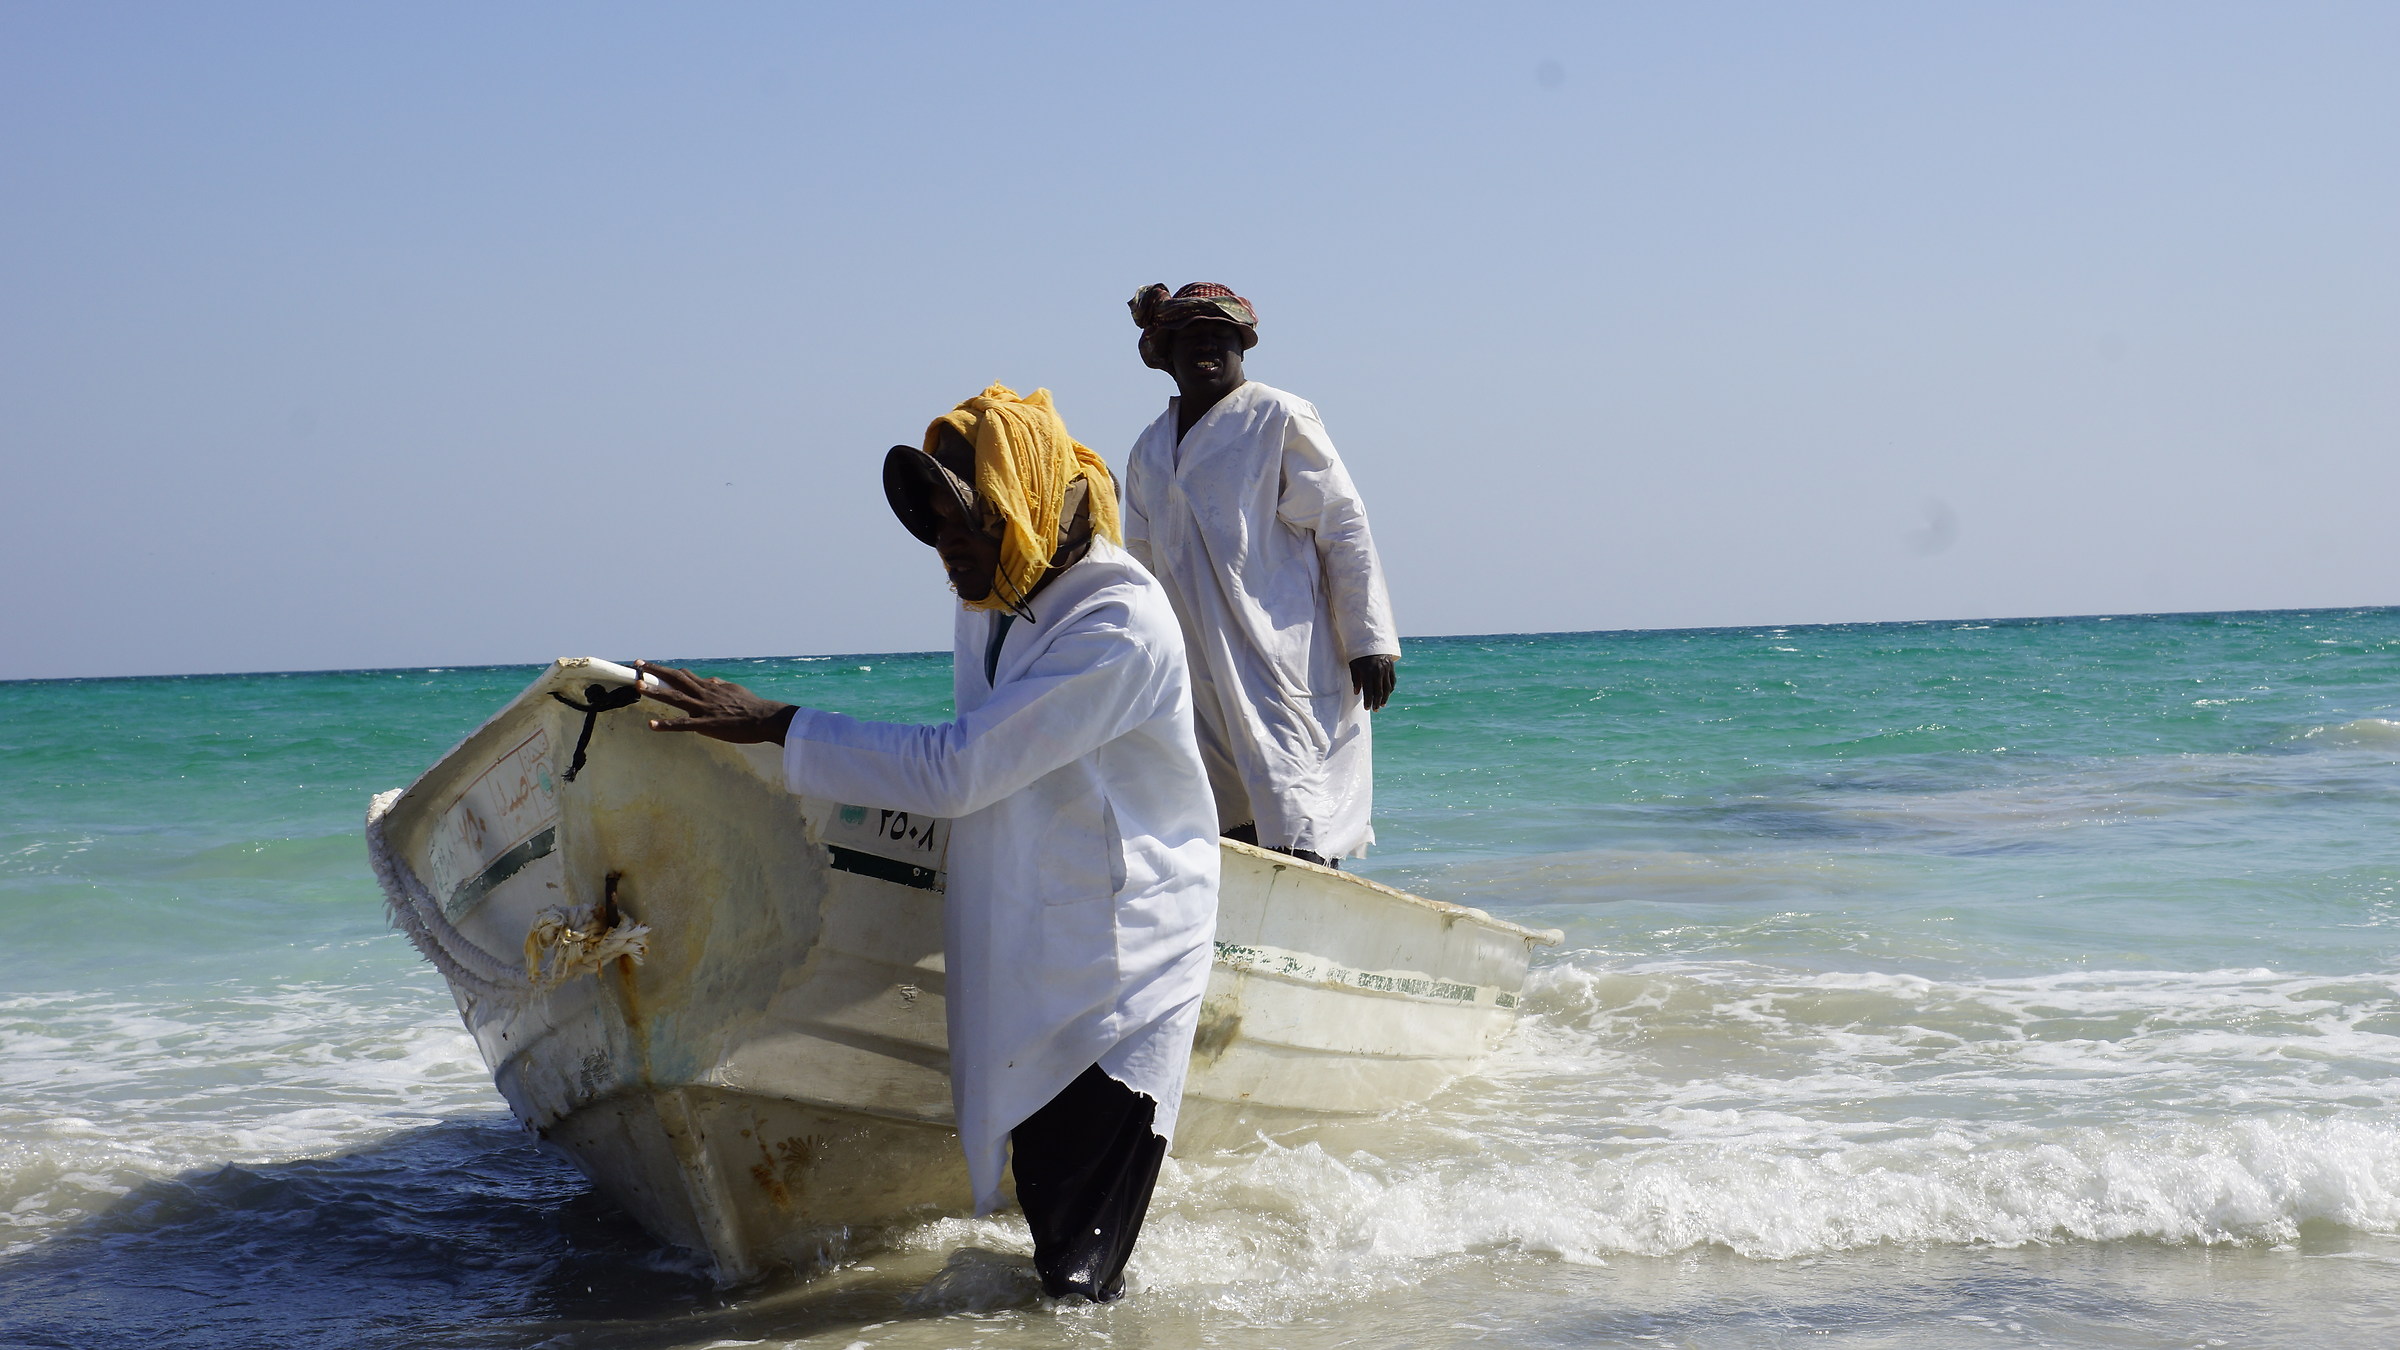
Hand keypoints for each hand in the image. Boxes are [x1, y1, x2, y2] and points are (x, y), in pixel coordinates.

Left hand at [633, 661, 799, 743]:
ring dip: (656, 691)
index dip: (667, 671)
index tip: (653, 667)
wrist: (764, 717)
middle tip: (637, 665)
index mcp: (710, 687)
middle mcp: (703, 694)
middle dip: (655, 671)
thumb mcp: (735, 690)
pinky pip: (683, 725)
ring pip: (675, 697)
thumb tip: (710, 680)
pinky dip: (666, 724)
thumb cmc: (752, 706)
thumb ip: (720, 685)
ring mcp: (703, 708)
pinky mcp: (706, 725)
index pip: (684, 675)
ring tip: (638, 686)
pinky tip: (651, 725)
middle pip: (675, 679)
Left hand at [1350, 654, 1396, 712]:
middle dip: (1376, 702)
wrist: (1370, 640)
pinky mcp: (1391, 666)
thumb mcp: (1353, 665)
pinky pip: (1392, 681)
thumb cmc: (1358, 654)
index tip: (1367, 708)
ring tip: (1381, 705)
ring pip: (1387, 687)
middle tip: (1374, 710)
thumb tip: (1357, 692)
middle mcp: (1379, 671)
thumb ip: (1356, 679)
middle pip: (1379, 691)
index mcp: (1368, 671)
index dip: (1368, 701)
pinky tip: (1387, 694)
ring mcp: (1386, 668)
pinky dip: (1390, 689)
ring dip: (1385, 698)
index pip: (1369, 690)